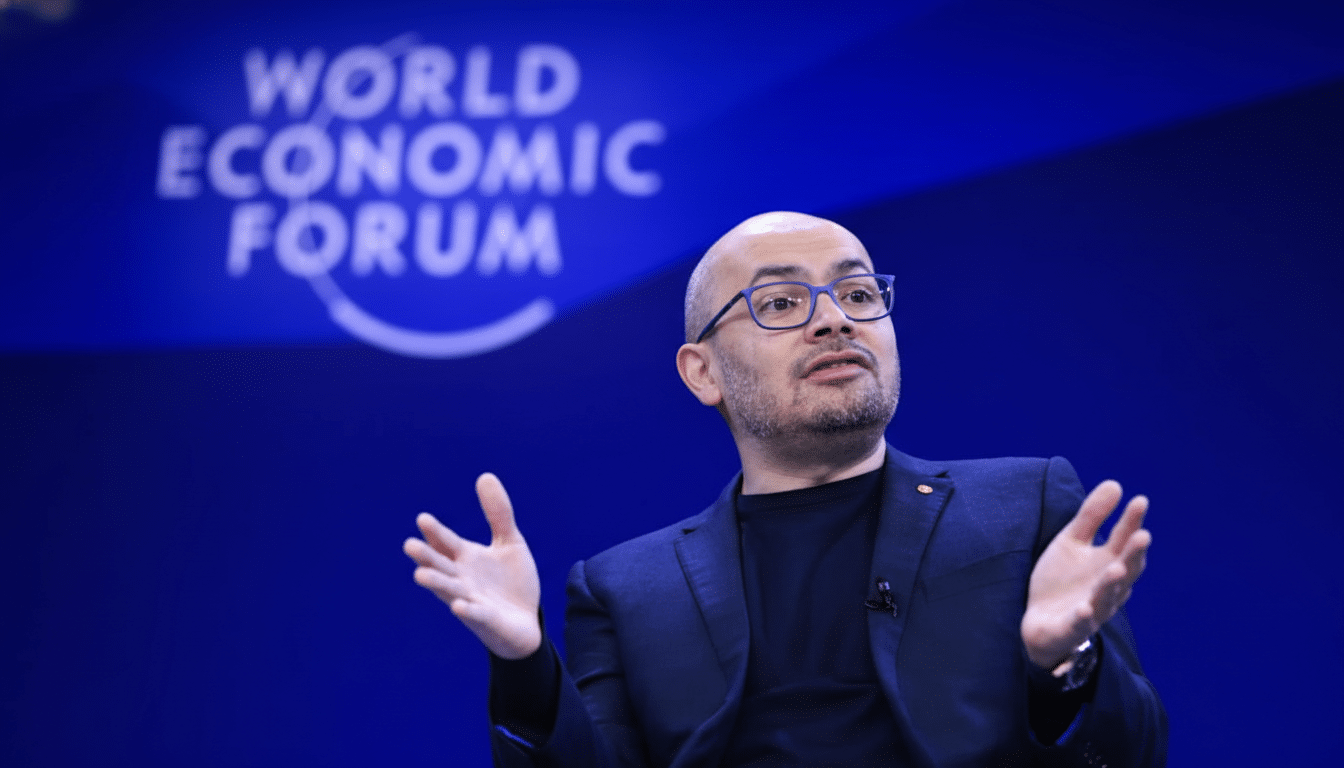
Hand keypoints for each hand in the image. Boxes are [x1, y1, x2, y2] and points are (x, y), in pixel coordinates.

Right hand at [403, 473, 541, 659]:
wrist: (528, 621)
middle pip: (440, 566)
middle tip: (409, 545)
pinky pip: (475, 615)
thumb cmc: (512, 583)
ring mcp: (471, 600)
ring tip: (420, 576)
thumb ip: (498, 513)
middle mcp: (462, 578)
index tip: (423, 519)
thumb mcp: (510, 542)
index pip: (446, 542)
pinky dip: (467, 610)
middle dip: (426, 557)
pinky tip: (459, 605)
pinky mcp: (486, 620)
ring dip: (437, 584)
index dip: (436, 532)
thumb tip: (485, 475)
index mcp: (465, 558)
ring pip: (450, 591)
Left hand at [1021, 480, 1150, 668]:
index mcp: (1108, 563)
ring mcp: (1092, 609)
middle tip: (1142, 535)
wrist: (1039, 622)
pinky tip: (1085, 608)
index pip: (1124, 541)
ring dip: (1112, 584)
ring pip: (1107, 598)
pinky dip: (1084, 617)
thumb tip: (1116, 483)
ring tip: (1115, 567)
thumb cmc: (1062, 581)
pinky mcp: (1072, 628)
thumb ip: (1092, 516)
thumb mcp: (1071, 542)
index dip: (1132, 522)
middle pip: (1125, 570)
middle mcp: (1107, 587)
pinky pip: (1080, 624)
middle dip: (1133, 554)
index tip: (1140, 501)